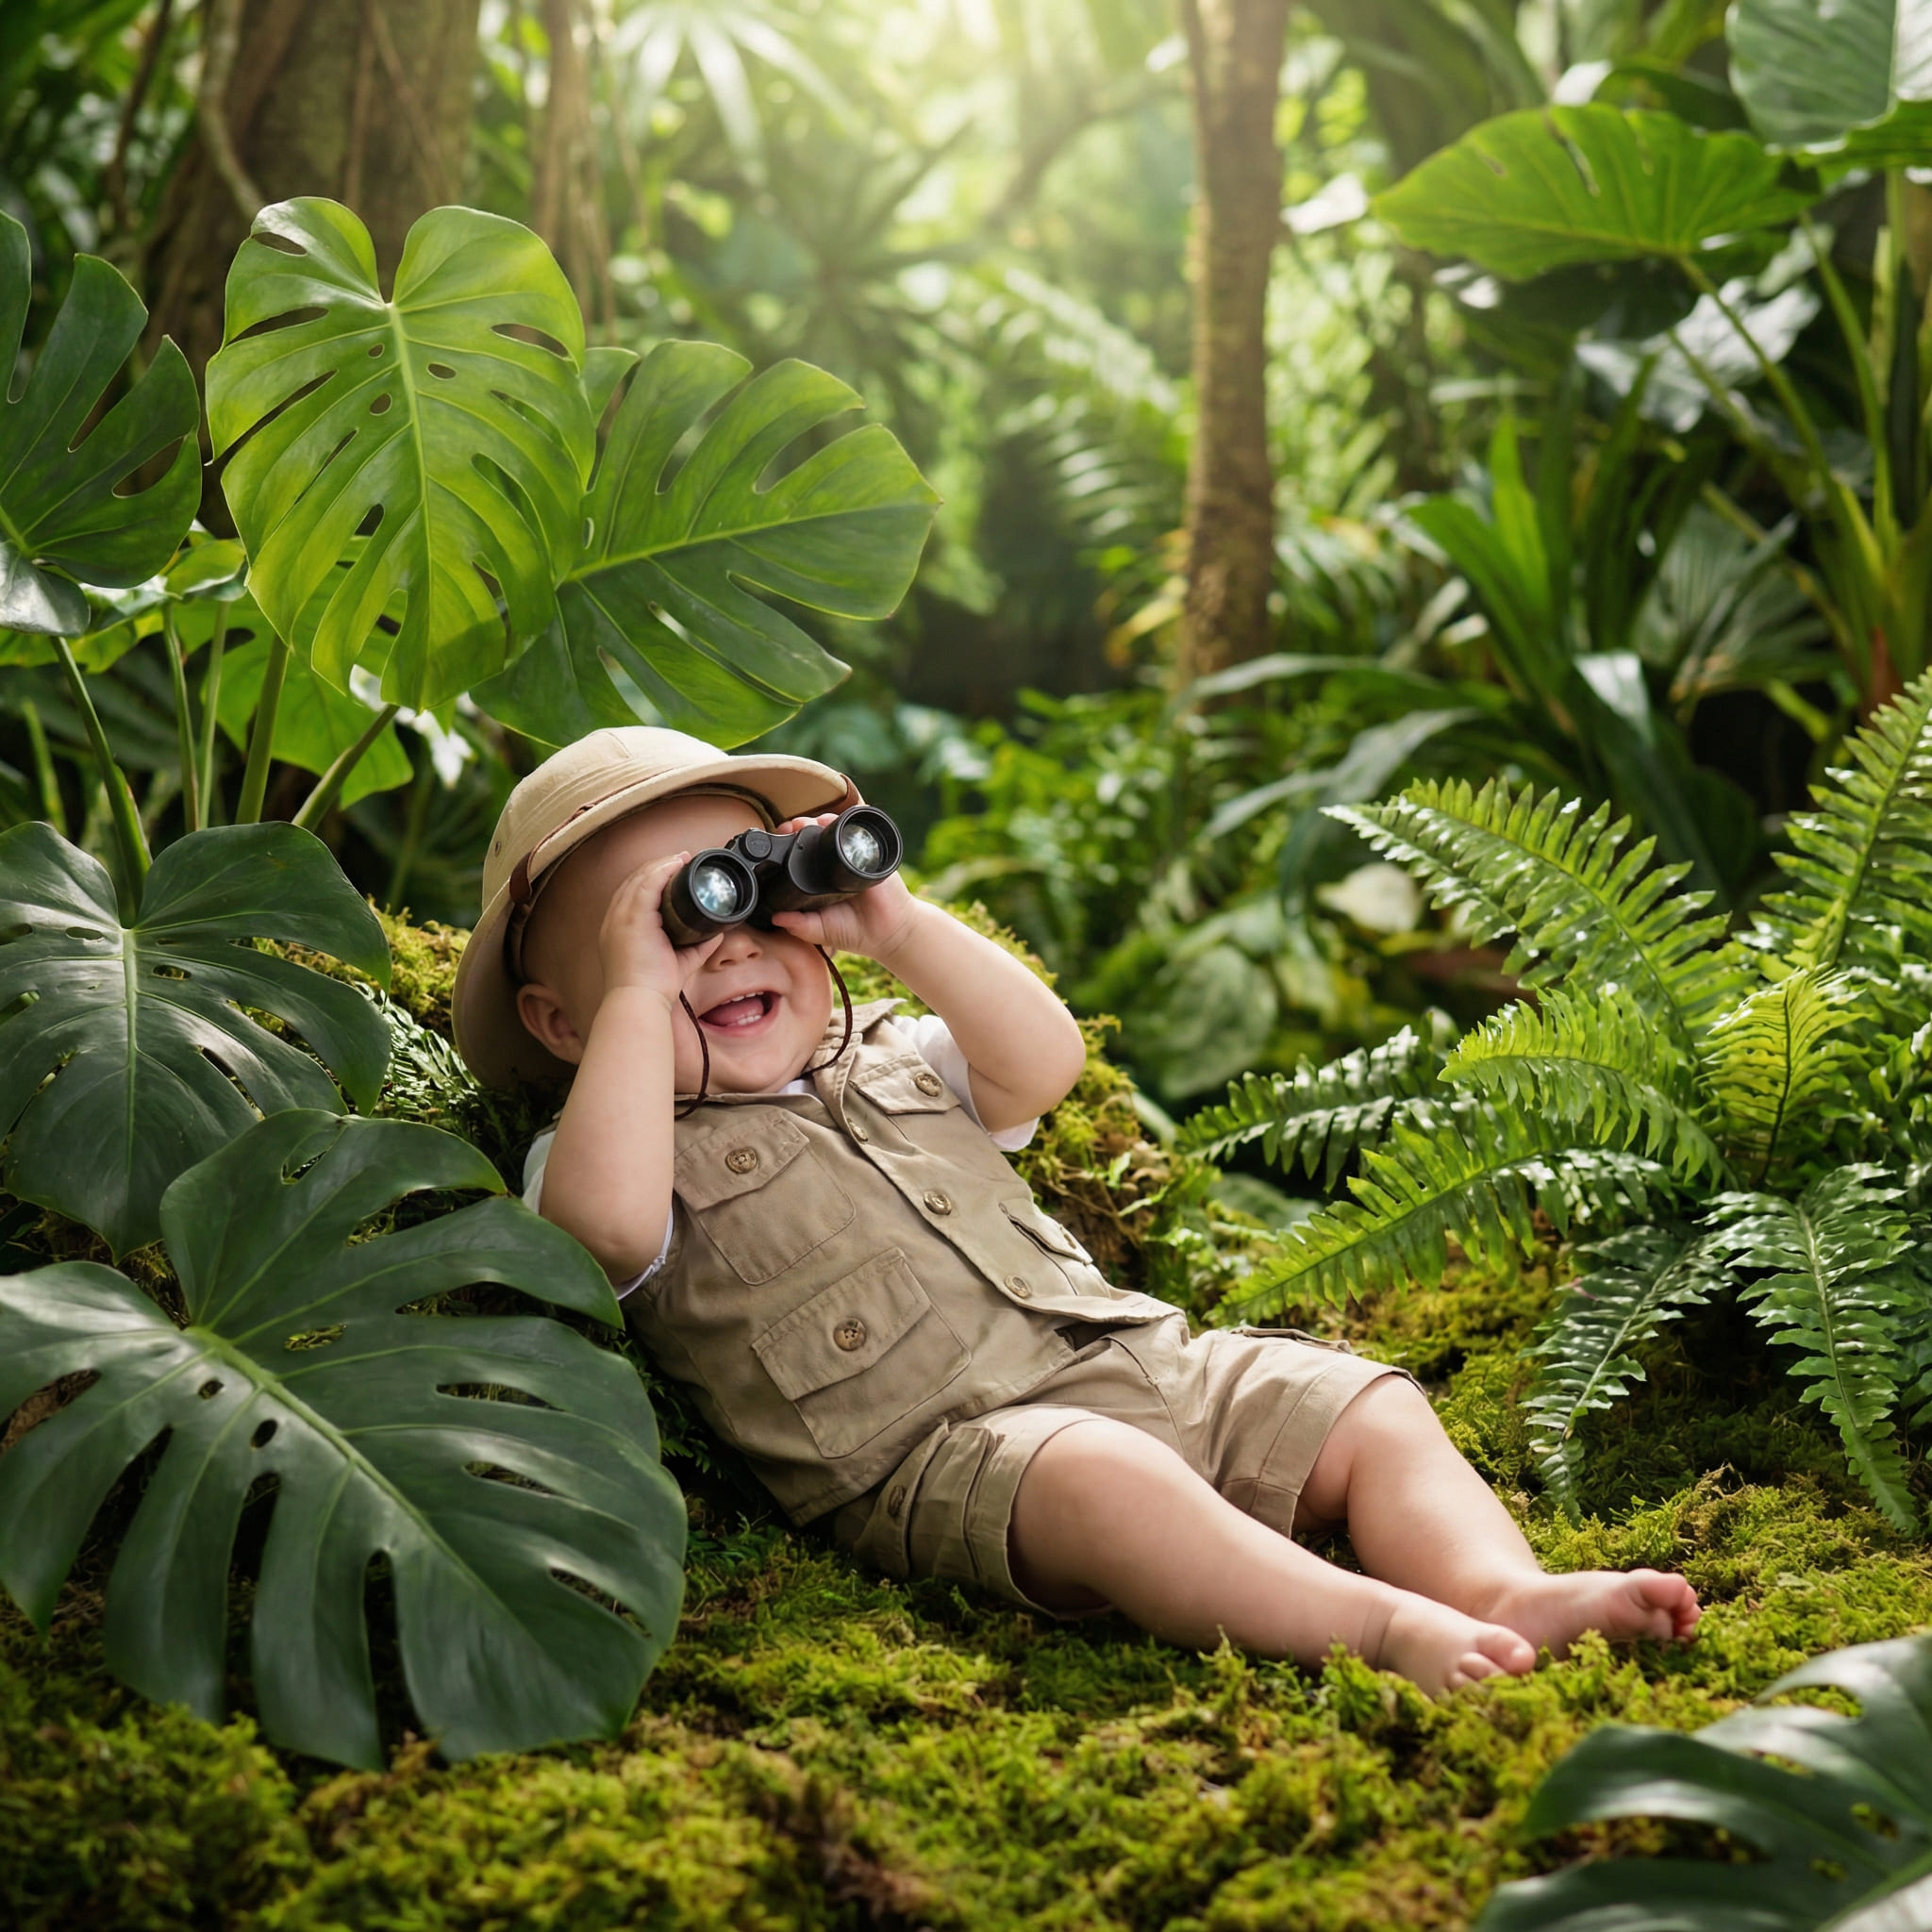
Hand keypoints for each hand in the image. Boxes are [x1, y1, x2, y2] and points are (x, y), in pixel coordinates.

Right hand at [598, 851, 722, 1004]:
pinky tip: (676, 864)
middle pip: (634, 881)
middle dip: (657, 867)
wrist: (641, 1000)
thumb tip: (716, 933)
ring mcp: (620, 917)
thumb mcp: (678, 960)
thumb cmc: (654, 986)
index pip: (632, 894)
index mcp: (620, 928)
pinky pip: (645, 884)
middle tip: (681, 860)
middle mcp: (615, 919)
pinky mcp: (631, 918)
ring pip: (639, 878)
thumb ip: (697, 946)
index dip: (652, 879)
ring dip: (661, 865)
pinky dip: (661, 871)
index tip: (674, 872)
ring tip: (681, 859)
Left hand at [767, 810, 919, 958]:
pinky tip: (831, 821)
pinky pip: (857, 832)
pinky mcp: (871, 854)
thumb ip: (799, 925)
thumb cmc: (854, 931)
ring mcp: (852, 857)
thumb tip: (776, 918)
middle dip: (800, 827)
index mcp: (818, 878)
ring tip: (808, 824)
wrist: (889, 933)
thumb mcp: (820, 930)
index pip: (800, 855)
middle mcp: (833, 864)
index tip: (778, 839)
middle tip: (792, 828)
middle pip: (814, 837)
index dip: (787, 845)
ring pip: (833, 829)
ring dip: (818, 821)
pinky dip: (844, 822)